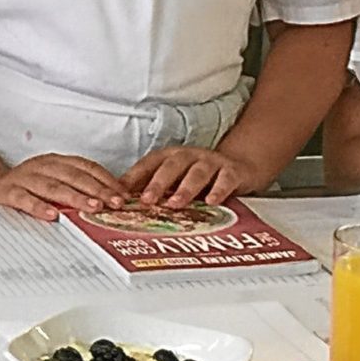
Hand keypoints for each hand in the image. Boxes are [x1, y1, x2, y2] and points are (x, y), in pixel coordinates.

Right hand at [0, 151, 126, 220]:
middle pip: (74, 175)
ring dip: (75, 196)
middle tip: (114, 203)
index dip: (106, 180)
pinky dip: (38, 207)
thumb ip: (77, 189)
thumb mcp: (53, 183)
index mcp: (56, 161)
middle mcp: (41, 166)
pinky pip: (24, 199)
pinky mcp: (6, 192)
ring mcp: (23, 178)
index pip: (86, 167)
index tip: (123, 194)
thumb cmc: (27, 189)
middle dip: (97, 189)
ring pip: (52, 186)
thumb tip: (111, 203)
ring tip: (92, 207)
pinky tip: (52, 216)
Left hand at [123, 146, 256, 206]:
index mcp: (170, 157)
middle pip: (171, 166)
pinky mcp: (232, 171)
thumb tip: (122, 202)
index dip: (133, 178)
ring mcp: (211, 162)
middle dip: (157, 183)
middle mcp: (189, 156)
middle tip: (146, 200)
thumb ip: (153, 188)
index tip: (120, 194)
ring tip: (175, 204)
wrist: (239, 166)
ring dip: (185, 188)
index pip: (148, 164)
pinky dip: (218, 190)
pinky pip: (225, 179)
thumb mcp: (175, 180)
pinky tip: (211, 202)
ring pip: (197, 173)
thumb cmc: (199, 176)